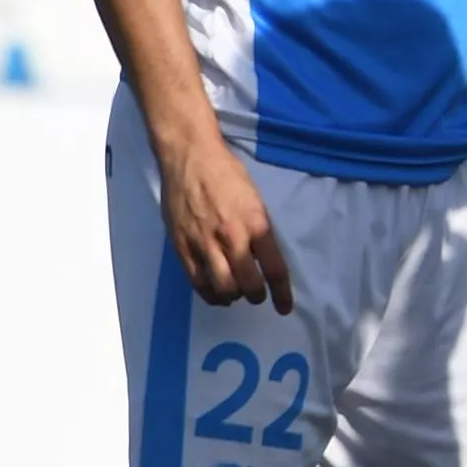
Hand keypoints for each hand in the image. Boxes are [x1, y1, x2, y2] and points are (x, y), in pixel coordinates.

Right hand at [161, 134, 294, 311]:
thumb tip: (263, 256)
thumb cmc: (227, 175)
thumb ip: (259, 229)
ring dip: (233, 297)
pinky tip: (215, 292)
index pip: (274, 268)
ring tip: (235, 293)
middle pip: (248, 285)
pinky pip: (197, 281)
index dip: (281, 294)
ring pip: (222, 288)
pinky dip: (209, 293)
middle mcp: (231, 237)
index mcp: (256, 224)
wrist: (190, 158)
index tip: (284, 307)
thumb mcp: (255, 200)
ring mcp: (204, 243)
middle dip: (256, 295)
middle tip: (256, 294)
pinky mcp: (182, 246)